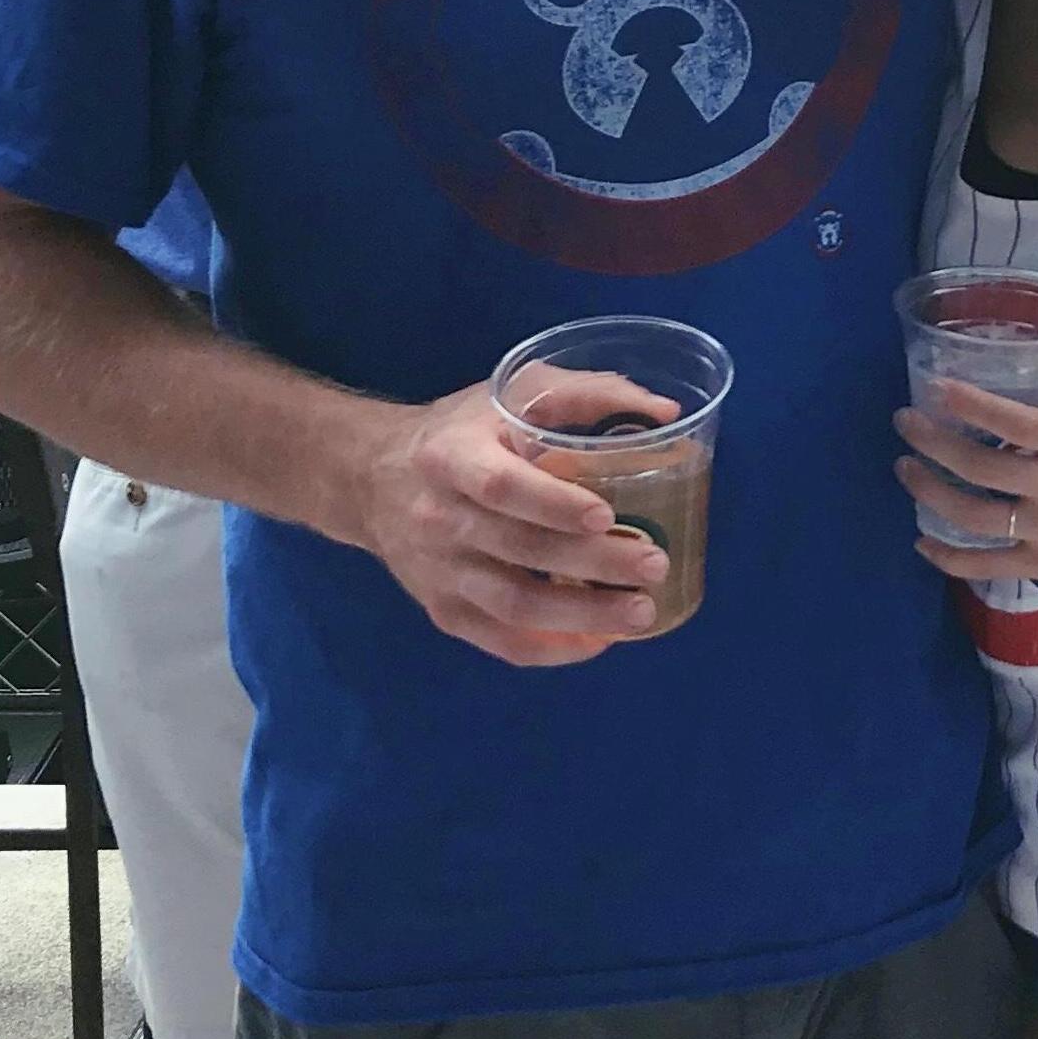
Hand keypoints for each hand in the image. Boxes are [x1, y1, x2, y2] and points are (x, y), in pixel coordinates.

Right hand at [357, 375, 672, 667]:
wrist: (371, 477)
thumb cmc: (463, 429)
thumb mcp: (510, 389)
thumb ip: (584, 392)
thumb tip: (665, 414)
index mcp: (451, 456)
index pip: (500, 486)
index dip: (553, 504)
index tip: (606, 515)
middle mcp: (439, 518)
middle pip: (519, 550)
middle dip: (594, 564)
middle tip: (654, 565)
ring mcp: (439, 572)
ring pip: (512, 606)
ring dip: (582, 616)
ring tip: (641, 613)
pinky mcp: (443, 611)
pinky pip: (501, 642)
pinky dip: (553, 649)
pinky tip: (599, 640)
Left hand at [894, 381, 1037, 592]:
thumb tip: (1022, 373)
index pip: (1016, 423)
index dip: (971, 403)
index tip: (937, 386)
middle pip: (979, 468)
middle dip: (932, 443)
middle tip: (906, 422)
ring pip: (973, 517)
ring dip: (929, 491)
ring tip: (905, 468)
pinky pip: (986, 566)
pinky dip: (947, 557)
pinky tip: (921, 538)